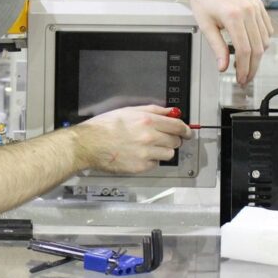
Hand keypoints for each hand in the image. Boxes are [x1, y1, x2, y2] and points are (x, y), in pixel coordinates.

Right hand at [74, 105, 191, 174]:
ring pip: (168, 154)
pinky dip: (151, 160)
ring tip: (149, 147)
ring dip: (163, 151)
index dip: (186, 130)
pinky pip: (155, 164)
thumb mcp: (129, 110)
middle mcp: (149, 137)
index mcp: (148, 121)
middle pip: (176, 141)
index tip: (187, 132)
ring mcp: (146, 154)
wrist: (89, 144)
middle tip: (163, 138)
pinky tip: (139, 154)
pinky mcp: (140, 167)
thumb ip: (154, 110)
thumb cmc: (106, 126)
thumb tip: (171, 112)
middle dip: (172, 139)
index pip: (178, 126)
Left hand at [185, 0, 272, 84]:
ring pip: (265, 39)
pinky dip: (263, 41)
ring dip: (258, 56)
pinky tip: (253, 48)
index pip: (244, 50)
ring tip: (248, 65)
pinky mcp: (259, 5)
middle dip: (252, 67)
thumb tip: (223, 66)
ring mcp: (256, 7)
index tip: (240, 78)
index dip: (243, 68)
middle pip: (257, 48)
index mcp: (234, 16)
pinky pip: (267, 28)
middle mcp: (249, 11)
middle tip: (245, 78)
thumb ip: (216, 47)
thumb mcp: (205, 25)